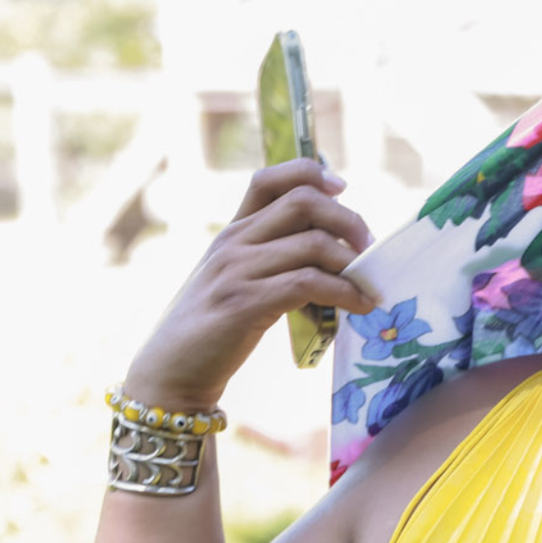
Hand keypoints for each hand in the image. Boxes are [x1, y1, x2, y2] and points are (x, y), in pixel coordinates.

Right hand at [124, 158, 374, 409]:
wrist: (172, 370)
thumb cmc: (212, 329)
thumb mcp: (234, 280)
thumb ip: (268, 258)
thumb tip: (329, 249)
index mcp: (231, 231)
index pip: (268, 178)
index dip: (309, 172)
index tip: (342, 189)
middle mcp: (233, 242)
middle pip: (303, 202)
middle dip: (348, 220)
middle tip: (369, 247)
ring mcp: (237, 270)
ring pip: (313, 243)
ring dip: (353, 263)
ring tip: (369, 285)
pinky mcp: (246, 303)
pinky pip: (309, 283)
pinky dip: (344, 292)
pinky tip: (359, 306)